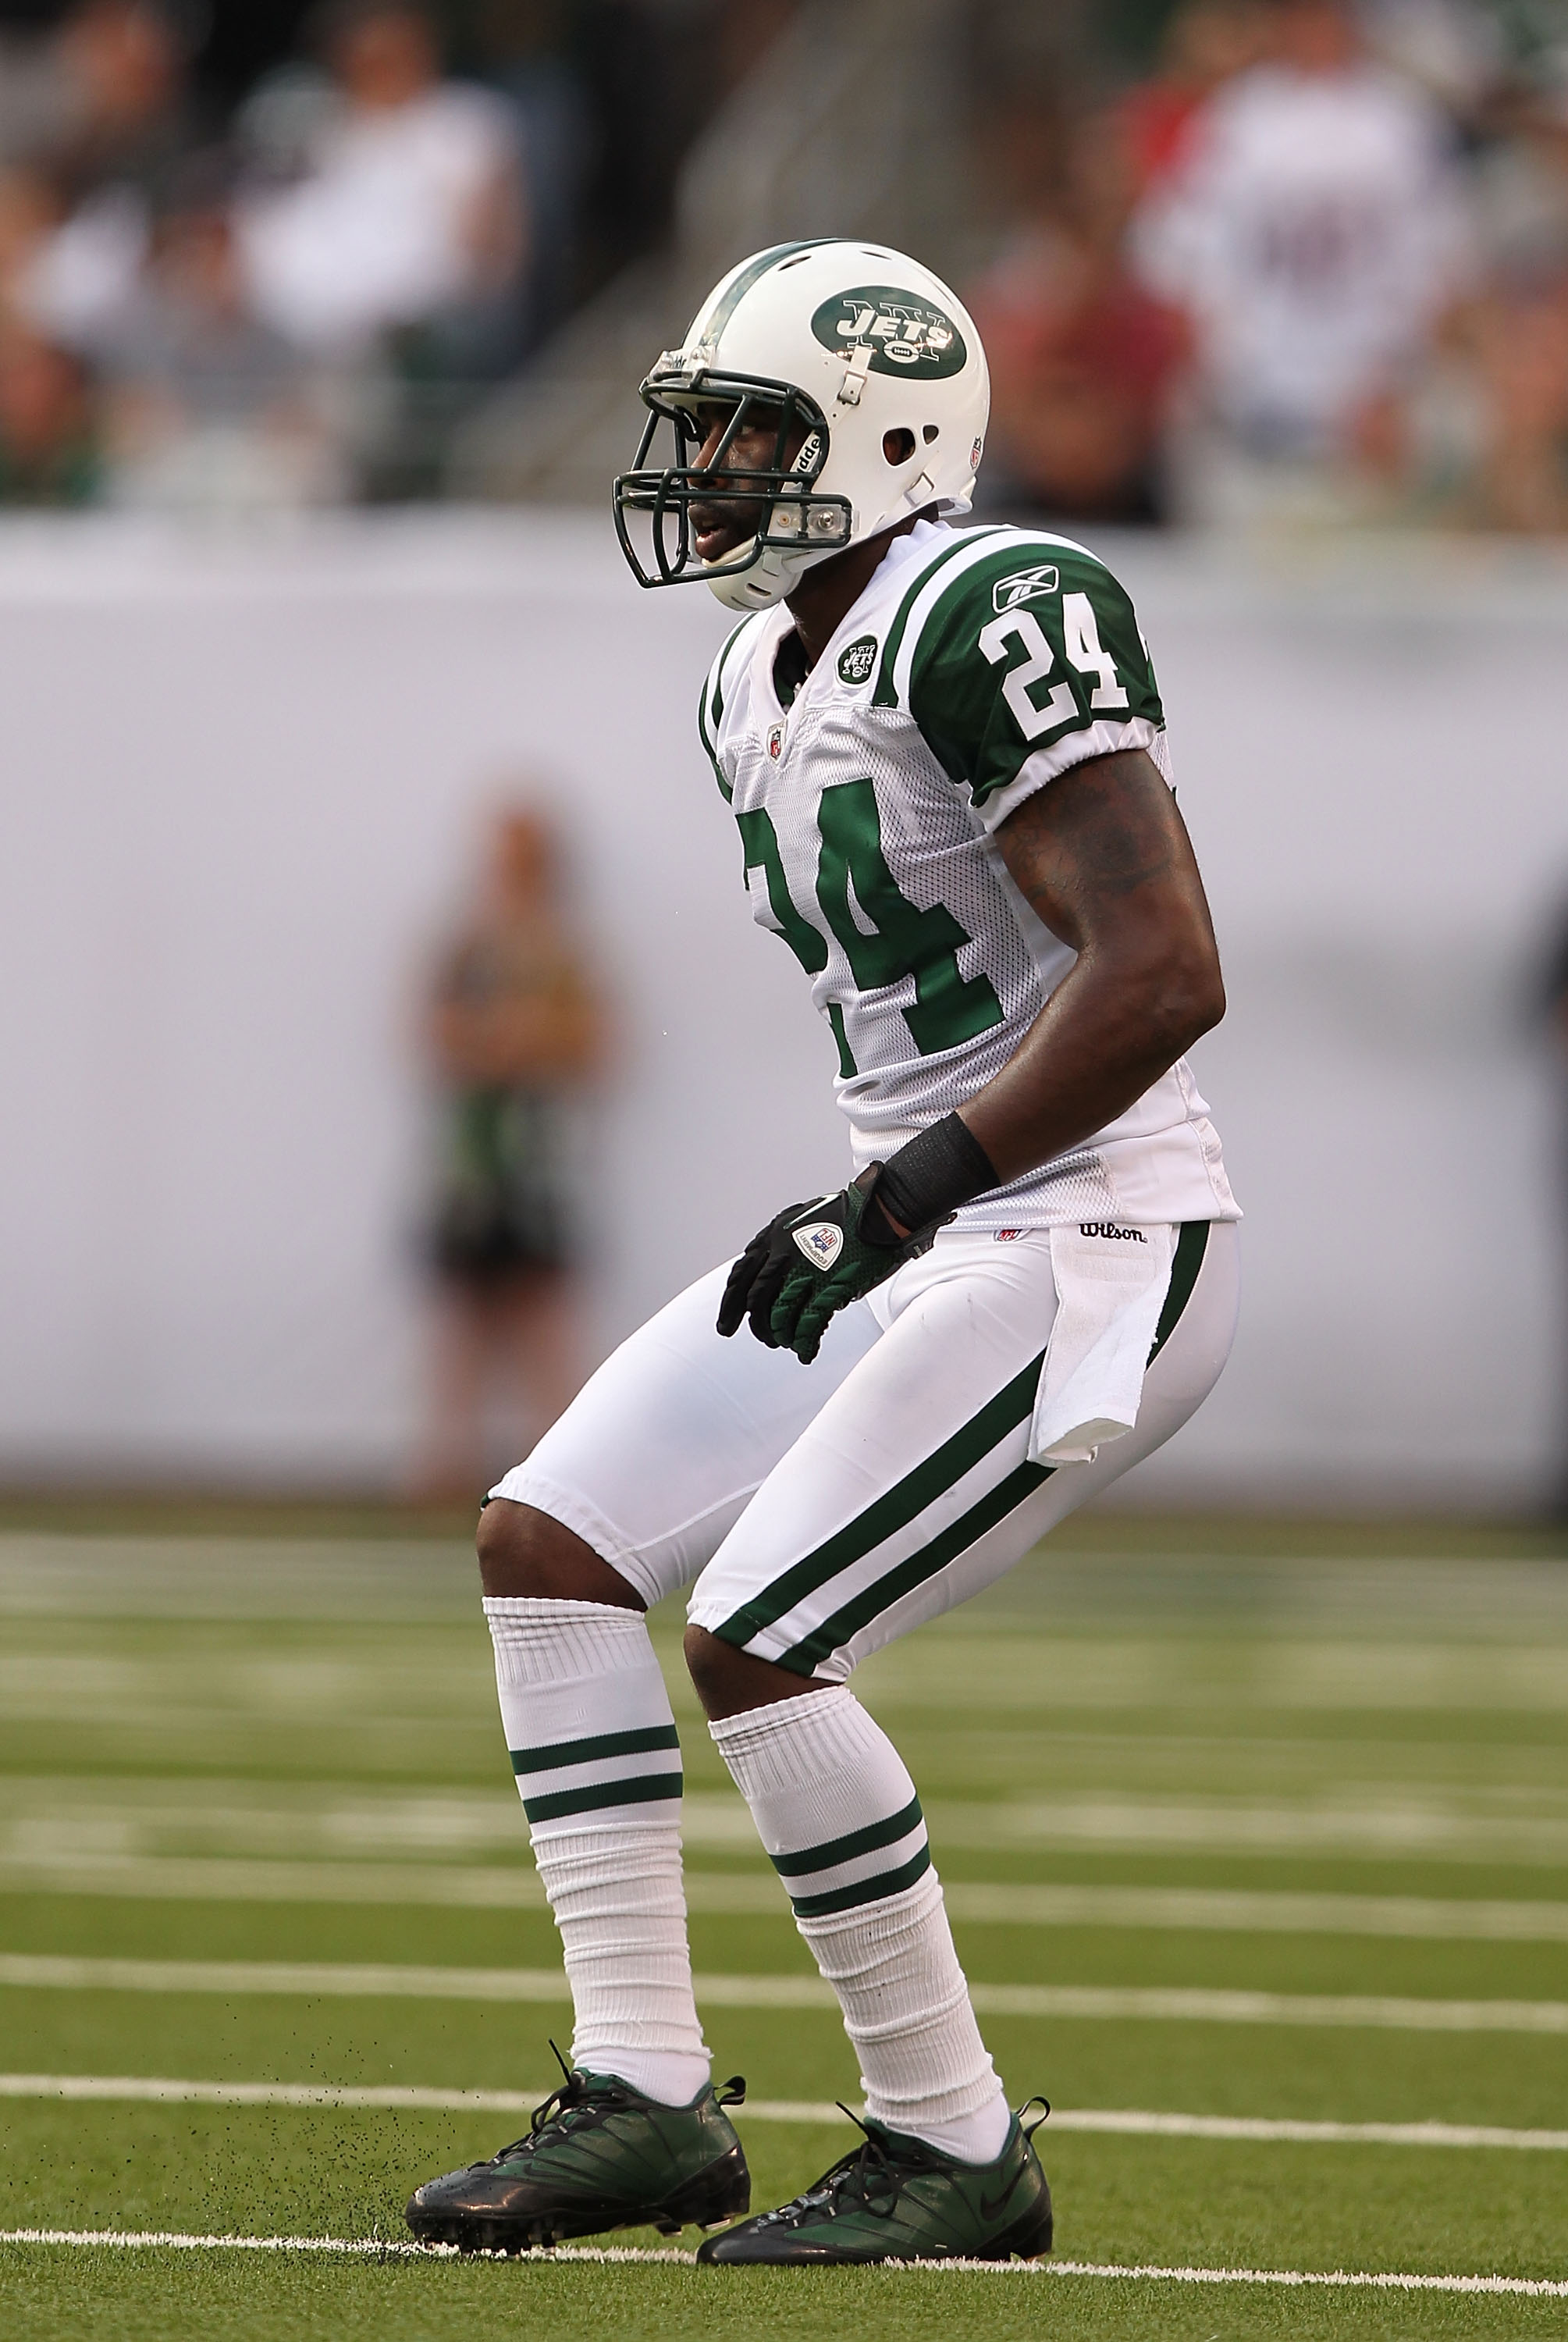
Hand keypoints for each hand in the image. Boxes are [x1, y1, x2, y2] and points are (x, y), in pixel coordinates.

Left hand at [716, 1168, 944, 1363]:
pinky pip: (807, 1324)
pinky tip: (806, 1351)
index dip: (731, 1305)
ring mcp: (805, 1272)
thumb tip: (773, 1272)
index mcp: (774, 1236)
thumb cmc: (850, 1214)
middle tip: (763, 1339)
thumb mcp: (803, 1219)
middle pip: (755, 1301)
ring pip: (779, 1316)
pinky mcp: (829, 1287)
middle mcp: (783, 1254)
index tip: (727, 1323)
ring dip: (781, 1335)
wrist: (881, 1209)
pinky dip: (803, 1342)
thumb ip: (784, 1245)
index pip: (741, 1277)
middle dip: (756, 1327)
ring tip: (788, 1343)